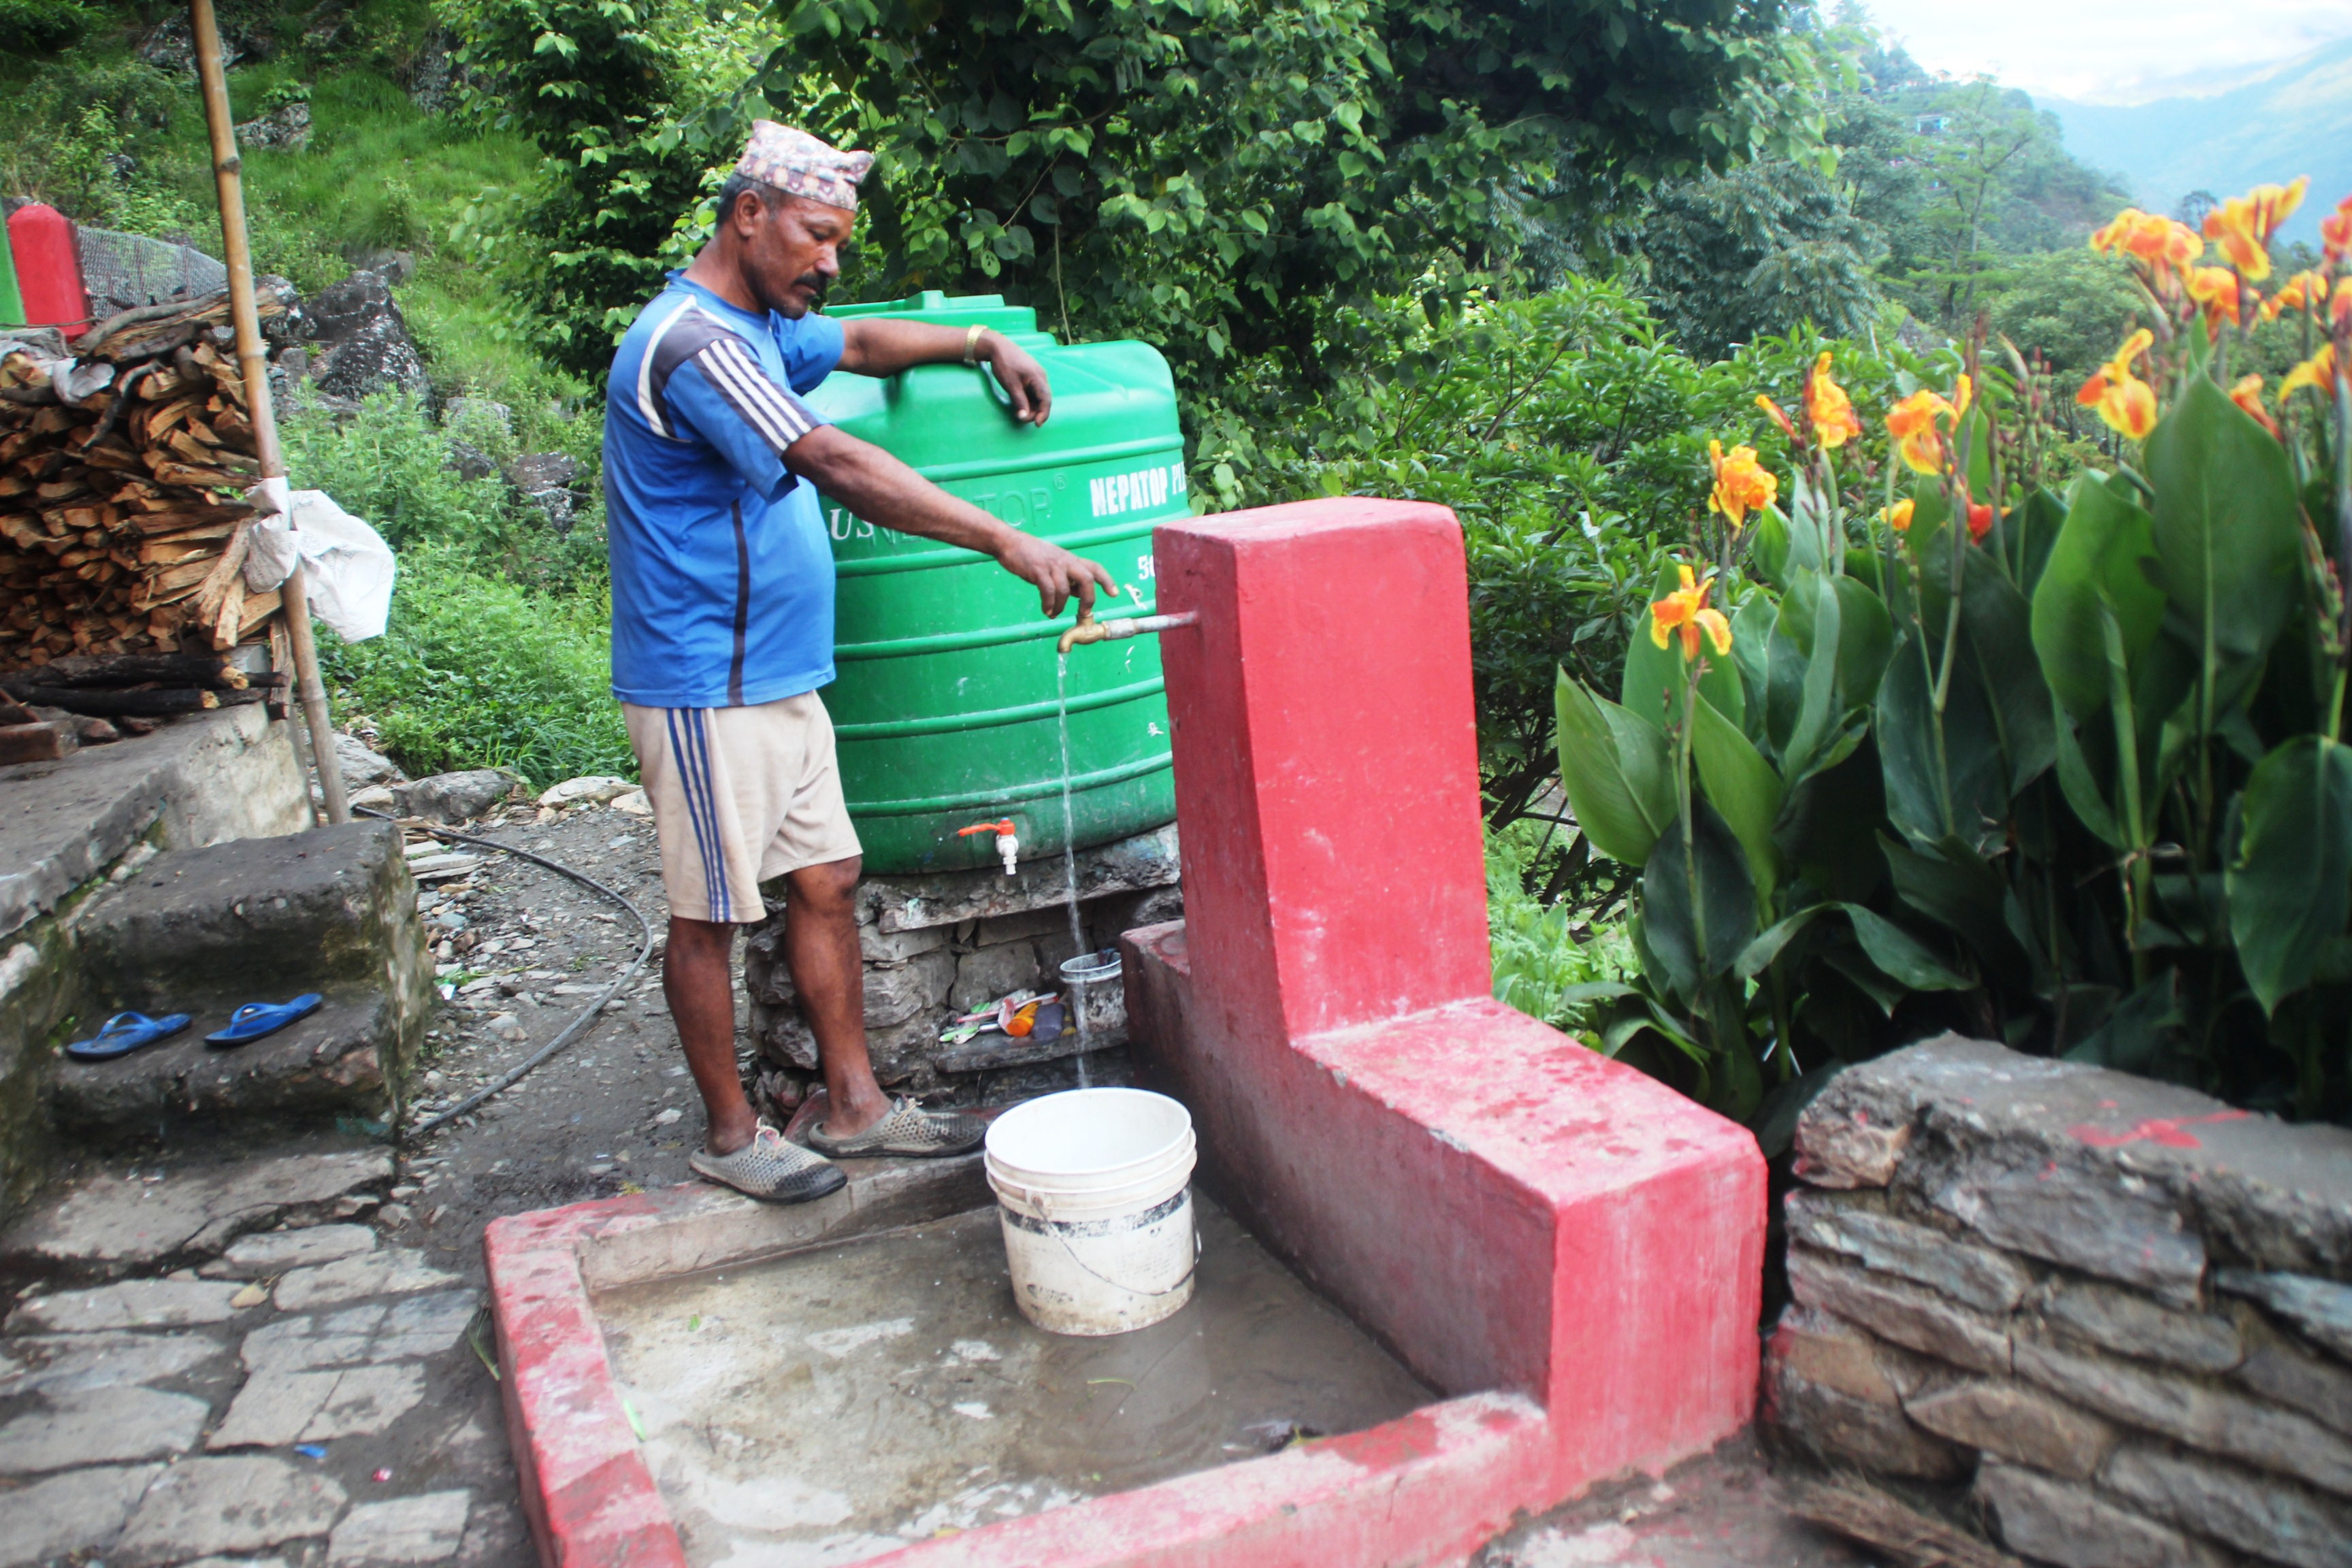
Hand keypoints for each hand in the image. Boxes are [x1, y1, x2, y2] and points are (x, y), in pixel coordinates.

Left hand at [984, 337, 1052, 425]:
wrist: (997, 346)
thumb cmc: (1004, 364)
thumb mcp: (1011, 385)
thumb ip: (1019, 401)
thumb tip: (1024, 417)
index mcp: (1038, 378)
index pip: (1046, 400)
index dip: (1044, 414)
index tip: (1037, 425)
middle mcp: (1041, 377)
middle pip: (1044, 399)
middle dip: (1036, 411)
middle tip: (1022, 418)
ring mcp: (1036, 376)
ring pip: (1038, 396)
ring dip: (1032, 406)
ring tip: (1020, 412)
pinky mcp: (1031, 376)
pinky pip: (1033, 391)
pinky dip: (1029, 400)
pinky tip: (1021, 404)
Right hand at [994, 530, 1114, 618]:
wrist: (1009, 542)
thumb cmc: (1031, 555)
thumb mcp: (1054, 563)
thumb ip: (1067, 577)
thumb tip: (1078, 593)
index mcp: (1070, 559)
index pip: (1094, 567)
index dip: (1106, 580)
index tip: (1114, 593)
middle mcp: (1065, 561)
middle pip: (1087, 579)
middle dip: (1089, 599)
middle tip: (1084, 612)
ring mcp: (1052, 565)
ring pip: (1065, 590)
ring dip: (1061, 606)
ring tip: (1054, 613)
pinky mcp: (1038, 570)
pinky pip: (1048, 591)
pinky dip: (1049, 604)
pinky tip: (1046, 609)